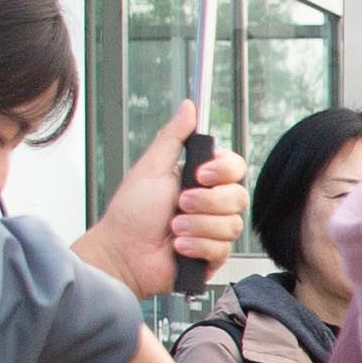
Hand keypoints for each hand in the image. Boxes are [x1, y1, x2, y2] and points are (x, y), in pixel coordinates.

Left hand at [74, 102, 244, 295]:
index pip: (235, 167)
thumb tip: (188, 107)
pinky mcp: (212, 256)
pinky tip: (178, 247)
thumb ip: (174, 137)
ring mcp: (213, 230)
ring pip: (232, 225)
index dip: (224, 171)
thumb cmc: (130, 213)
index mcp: (200, 180)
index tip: (201, 175)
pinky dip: (197, 246)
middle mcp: (211, 204)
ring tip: (174, 228)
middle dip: (207, 202)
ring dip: (198, 226)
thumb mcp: (151, 167)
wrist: (123, 253)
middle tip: (180, 204)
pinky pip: (222, 249)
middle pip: (239, 196)